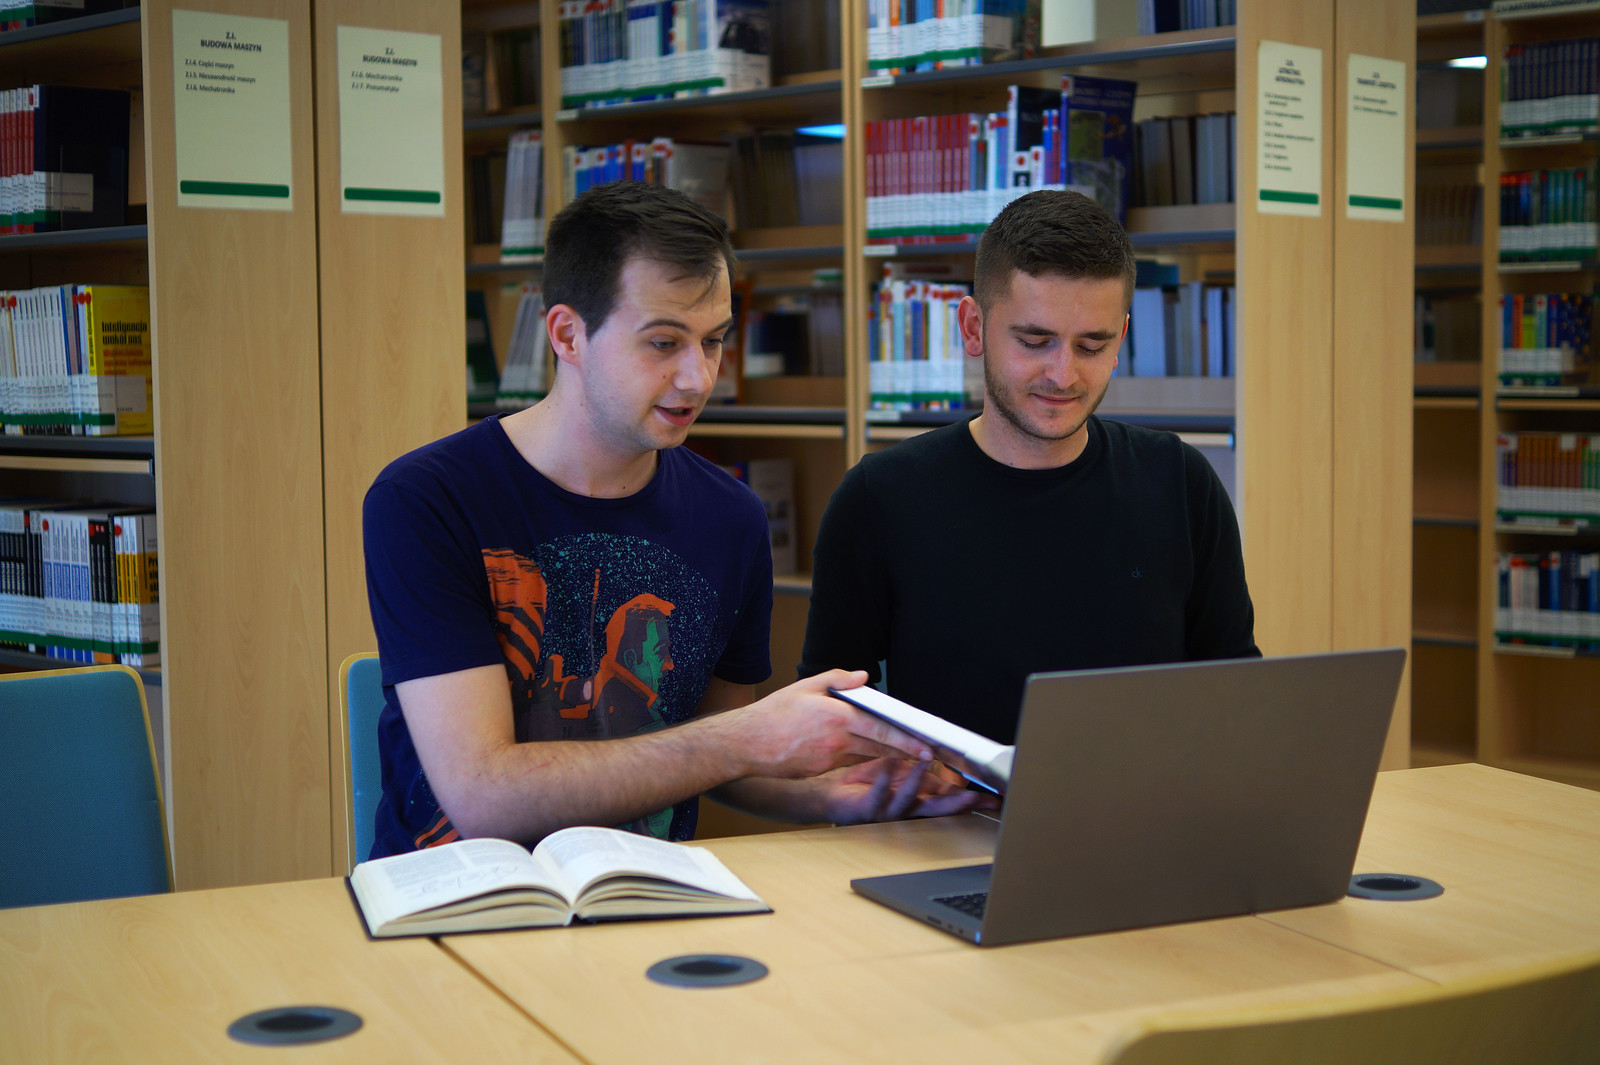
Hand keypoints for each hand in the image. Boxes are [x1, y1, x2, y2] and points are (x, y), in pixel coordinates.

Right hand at [721, 670, 934, 779]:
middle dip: (905, 752)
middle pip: (879, 747)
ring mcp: (828, 758)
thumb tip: (864, 677)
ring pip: (865, 757)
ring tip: (905, 754)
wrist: (746, 743)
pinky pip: (845, 763)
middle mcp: (836, 740)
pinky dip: (858, 759)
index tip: (925, 746)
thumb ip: (837, 679)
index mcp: (836, 715)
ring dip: (886, 757)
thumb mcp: (805, 686)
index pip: (880, 728)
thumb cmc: (773, 713)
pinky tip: (865, 754)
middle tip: (927, 755)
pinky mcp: (820, 771)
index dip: (906, 739)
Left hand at [818, 755, 998, 824]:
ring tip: (924, 764)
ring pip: (907, 802)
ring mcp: (885, 812)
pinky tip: (888, 768)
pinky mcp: (865, 810)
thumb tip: (943, 763)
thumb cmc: (863, 783)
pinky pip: (877, 797)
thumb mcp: (898, 771)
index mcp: (914, 800)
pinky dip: (883, 782)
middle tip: (973, 799)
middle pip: (935, 809)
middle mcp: (903, 810)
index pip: (947, 801)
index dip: (969, 801)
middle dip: (955, 804)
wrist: (828, 794)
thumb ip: (920, 771)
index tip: (991, 800)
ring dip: (917, 783)